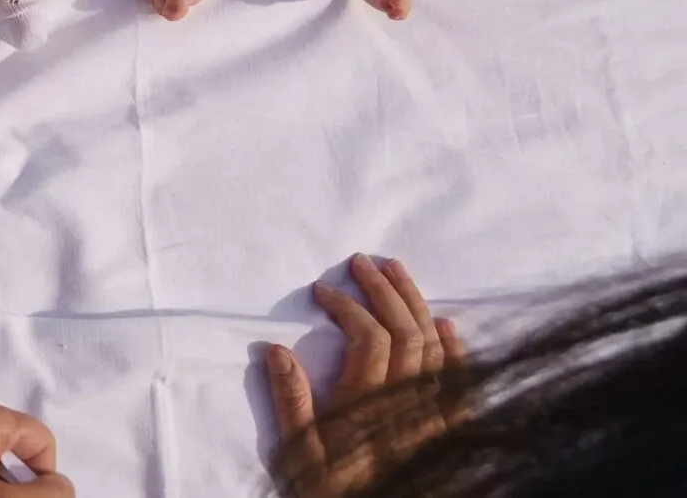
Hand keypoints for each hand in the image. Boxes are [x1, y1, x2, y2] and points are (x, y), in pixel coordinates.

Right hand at [266, 254, 468, 497]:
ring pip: (434, 349)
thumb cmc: (336, 492)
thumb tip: (276, 350)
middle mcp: (408, 405)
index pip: (367, 338)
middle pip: (405, 333)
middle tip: (361, 262)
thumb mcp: (302, 458)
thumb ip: (292, 405)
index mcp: (367, 407)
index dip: (346, 306)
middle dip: (382, 291)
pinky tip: (444, 323)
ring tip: (397, 272)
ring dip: (415, 304)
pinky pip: (459, 382)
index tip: (321, 290)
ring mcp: (435, 417)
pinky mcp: (450, 430)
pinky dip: (453, 348)